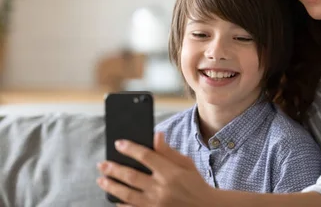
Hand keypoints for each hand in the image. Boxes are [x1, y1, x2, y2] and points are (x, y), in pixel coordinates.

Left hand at [97, 132, 215, 205]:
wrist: (204, 206)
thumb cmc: (194, 182)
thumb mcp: (186, 163)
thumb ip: (168, 151)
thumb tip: (156, 134)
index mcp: (171, 173)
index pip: (146, 157)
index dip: (131, 149)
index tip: (118, 143)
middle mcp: (162, 189)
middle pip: (132, 176)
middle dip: (114, 169)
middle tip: (102, 164)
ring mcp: (156, 204)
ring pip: (127, 194)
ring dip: (111, 186)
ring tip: (101, 180)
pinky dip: (121, 205)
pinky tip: (113, 200)